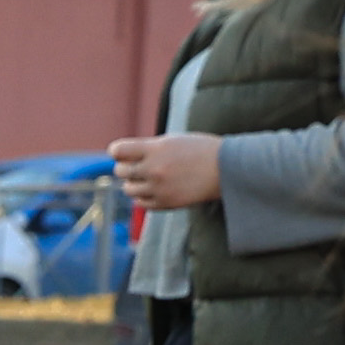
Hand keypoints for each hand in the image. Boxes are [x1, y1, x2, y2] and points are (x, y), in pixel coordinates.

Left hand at [107, 131, 224, 211]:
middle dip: (126, 167)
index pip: (118, 150)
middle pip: (120, 171)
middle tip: (138, 165)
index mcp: (157, 148)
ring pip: (128, 189)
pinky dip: (143, 196)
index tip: (123, 153)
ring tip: (147, 177)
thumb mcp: (173, 141)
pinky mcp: (165, 203)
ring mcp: (159, 188)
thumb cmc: (199, 151)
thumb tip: (120, 157)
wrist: (226, 169)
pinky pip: (141, 203)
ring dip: (133, 183)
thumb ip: (148, 148)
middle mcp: (154, 168)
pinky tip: (154, 189)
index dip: (118, 151)